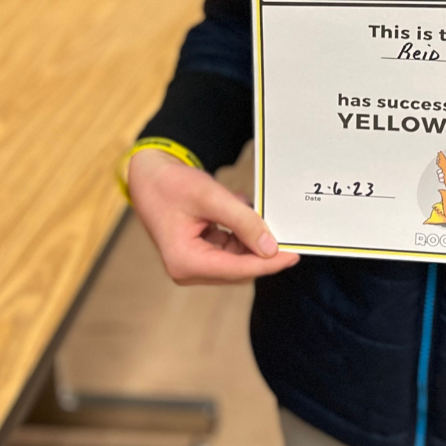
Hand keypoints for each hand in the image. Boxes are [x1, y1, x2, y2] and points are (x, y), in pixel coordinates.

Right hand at [128, 147, 299, 285]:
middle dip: (264, 251)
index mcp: (185, 261)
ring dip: (253, 238)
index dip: (269, 263)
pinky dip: (243, 232)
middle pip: (239, 268)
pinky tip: (243, 209)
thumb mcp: (210, 197)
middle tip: (291, 233)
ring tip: (260, 212)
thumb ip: (242, 221)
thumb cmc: (172, 185)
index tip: (295, 254)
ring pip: (238, 258)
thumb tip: (270, 247)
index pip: (237, 270)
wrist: (149, 176)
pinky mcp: (200, 253)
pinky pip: (231, 248)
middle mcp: (188, 269)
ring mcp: (194, 262)